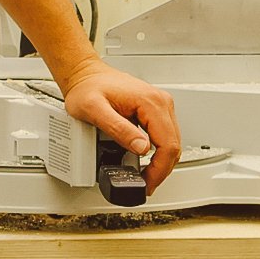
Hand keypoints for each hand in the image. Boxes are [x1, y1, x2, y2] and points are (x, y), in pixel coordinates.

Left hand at [60, 60, 181, 193]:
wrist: (85, 74)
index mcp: (151, 102)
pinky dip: (159, 152)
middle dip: (161, 169)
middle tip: (146, 184)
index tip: (148, 183)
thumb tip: (142, 148)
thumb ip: (118, 129)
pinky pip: (165, 136)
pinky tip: (147, 161)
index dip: (160, 169)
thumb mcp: (94, 110)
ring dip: (161, 162)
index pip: (168, 144)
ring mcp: (160, 105)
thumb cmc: (87, 87)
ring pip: (172, 142)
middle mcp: (160, 101)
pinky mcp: (155, 109)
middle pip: (174, 145)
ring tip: (146, 176)